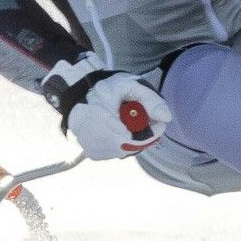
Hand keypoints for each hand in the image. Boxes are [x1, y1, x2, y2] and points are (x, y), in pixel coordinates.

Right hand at [42, 59, 170, 160]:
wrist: (74, 93)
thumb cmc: (102, 87)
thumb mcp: (127, 86)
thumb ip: (150, 100)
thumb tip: (167, 118)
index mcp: (113, 130)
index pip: (144, 139)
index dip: (155, 130)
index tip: (157, 118)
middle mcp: (104, 146)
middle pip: (136, 146)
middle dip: (144, 133)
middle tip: (141, 116)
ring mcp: (98, 152)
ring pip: (127, 150)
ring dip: (133, 138)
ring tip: (126, 119)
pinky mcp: (94, 154)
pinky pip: (115, 151)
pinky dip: (121, 141)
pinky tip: (117, 128)